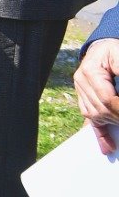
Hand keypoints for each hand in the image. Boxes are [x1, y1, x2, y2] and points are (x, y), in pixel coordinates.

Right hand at [74, 37, 118, 155]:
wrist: (103, 48)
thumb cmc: (114, 51)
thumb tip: (117, 97)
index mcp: (90, 71)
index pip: (107, 99)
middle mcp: (81, 81)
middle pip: (101, 110)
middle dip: (118, 118)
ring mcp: (81, 90)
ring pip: (95, 116)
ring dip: (112, 123)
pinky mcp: (84, 98)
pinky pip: (89, 119)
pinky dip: (99, 135)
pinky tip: (107, 148)